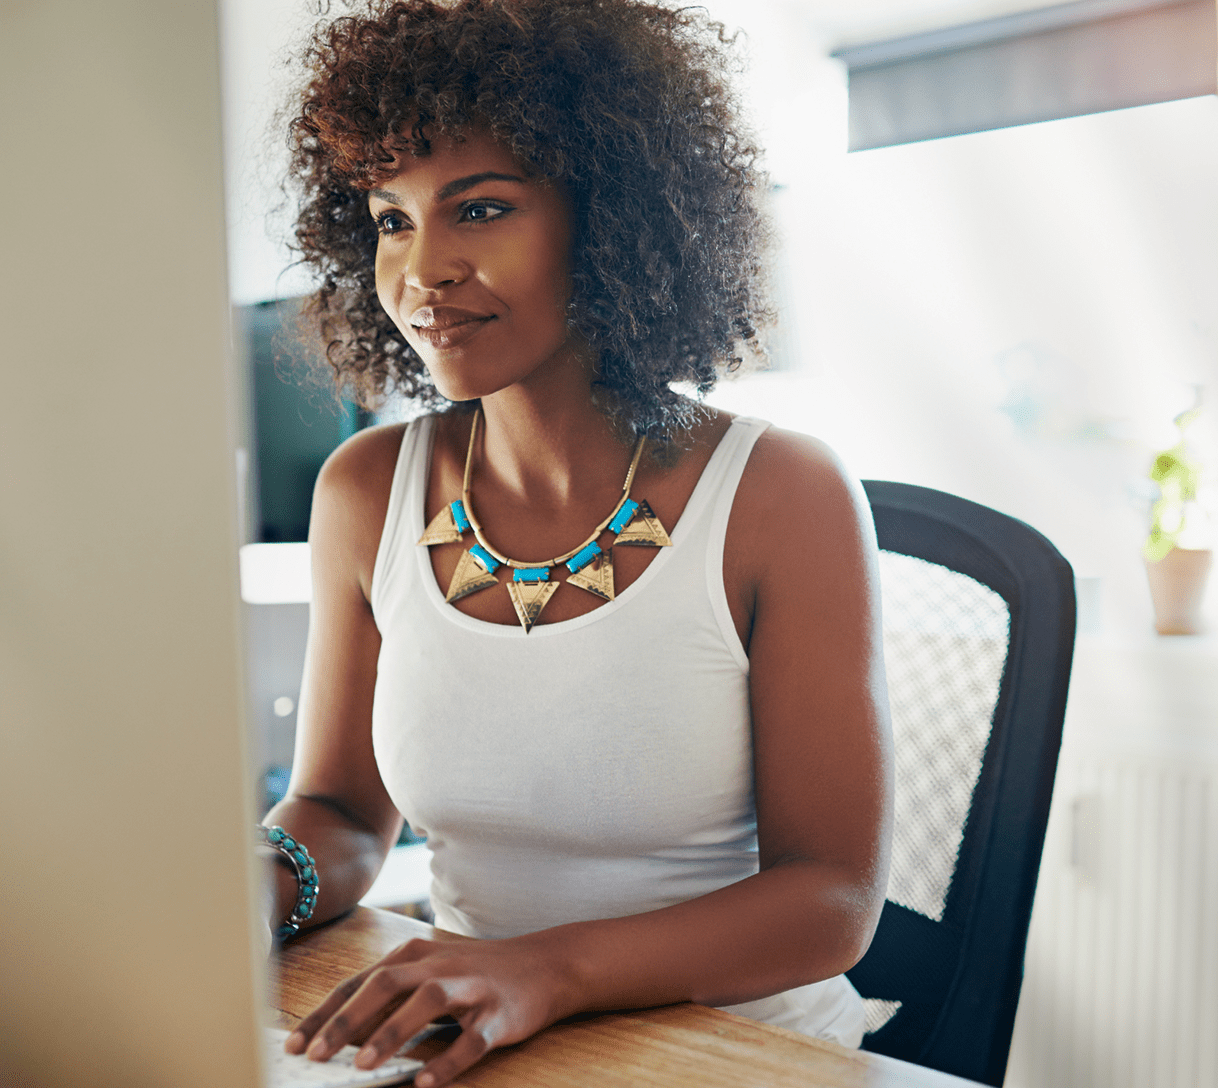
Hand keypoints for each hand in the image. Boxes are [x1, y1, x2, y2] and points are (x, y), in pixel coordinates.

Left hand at [284, 935, 577, 1086]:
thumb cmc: (476, 975)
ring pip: (426, 1003)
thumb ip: (390, 999)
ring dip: (390, 1034)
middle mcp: (438, 965)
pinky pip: (471, 1039)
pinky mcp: (499, 1014)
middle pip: (385, 984)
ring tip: (361, 1067)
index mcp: (414, 955)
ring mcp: (470, 987)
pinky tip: (426, 1083)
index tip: (294, 1045)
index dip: (325, 1013)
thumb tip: (341, 1038)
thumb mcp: (429, 975)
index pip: (360, 982)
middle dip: (346, 1021)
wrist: (545, 964)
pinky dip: (447, 1062)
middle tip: (315, 1056)